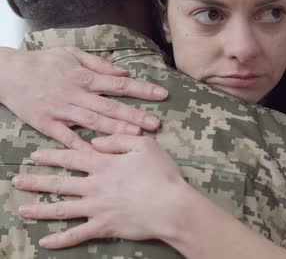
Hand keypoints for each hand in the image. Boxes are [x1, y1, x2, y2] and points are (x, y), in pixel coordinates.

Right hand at [0, 47, 167, 150]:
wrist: (6, 73)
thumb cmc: (43, 62)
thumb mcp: (72, 54)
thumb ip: (100, 64)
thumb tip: (125, 73)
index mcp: (84, 76)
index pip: (120, 84)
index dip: (142, 89)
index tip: (162, 94)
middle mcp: (75, 94)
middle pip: (110, 106)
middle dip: (135, 115)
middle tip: (156, 123)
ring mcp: (61, 110)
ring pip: (93, 122)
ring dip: (116, 130)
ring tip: (137, 136)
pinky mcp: (46, 124)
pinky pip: (67, 138)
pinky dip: (83, 147)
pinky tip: (100, 155)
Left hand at [12, 135, 187, 247]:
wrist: (171, 206)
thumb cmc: (162, 174)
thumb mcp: (146, 146)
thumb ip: (119, 140)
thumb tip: (96, 141)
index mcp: (104, 164)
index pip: (72, 157)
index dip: (53, 155)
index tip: (35, 155)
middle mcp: (95, 186)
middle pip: (60, 183)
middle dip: (36, 181)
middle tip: (17, 180)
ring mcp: (97, 208)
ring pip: (62, 209)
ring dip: (40, 210)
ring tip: (22, 209)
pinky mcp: (104, 227)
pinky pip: (77, 235)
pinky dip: (60, 240)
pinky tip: (45, 242)